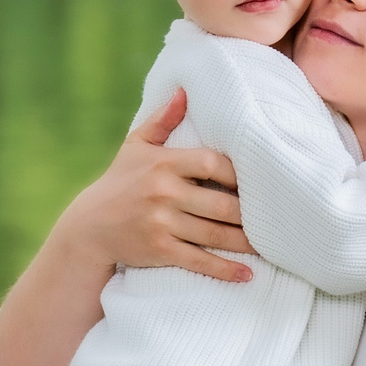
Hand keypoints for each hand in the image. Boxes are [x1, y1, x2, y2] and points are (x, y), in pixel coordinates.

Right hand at [59, 89, 254, 282]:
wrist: (88, 228)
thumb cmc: (119, 182)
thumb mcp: (135, 146)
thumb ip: (162, 120)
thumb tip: (185, 91)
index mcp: (164, 164)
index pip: (214, 164)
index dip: (240, 175)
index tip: (260, 182)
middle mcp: (164, 192)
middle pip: (221, 204)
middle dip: (251, 214)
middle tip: (277, 218)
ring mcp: (161, 223)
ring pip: (215, 234)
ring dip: (246, 242)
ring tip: (273, 245)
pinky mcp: (159, 250)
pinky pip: (199, 261)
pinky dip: (225, 270)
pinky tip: (247, 275)